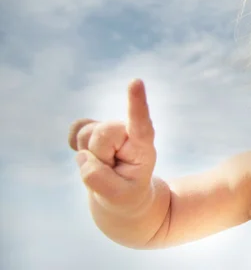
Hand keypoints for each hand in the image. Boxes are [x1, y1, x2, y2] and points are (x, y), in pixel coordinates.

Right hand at [69, 79, 156, 212]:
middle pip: (102, 133)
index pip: (140, 124)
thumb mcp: (117, 197)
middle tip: (111, 171)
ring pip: (87, 133)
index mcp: (143, 148)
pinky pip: (77, 129)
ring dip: (89, 155)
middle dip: (99, 156)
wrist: (123, 199)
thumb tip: (81, 155)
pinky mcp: (95, 130)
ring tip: (105, 166)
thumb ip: (97, 179)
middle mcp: (129, 132)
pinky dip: (77, 143)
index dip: (136, 103)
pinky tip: (87, 155)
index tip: (135, 81)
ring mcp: (112, 130)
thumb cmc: (127, 196)